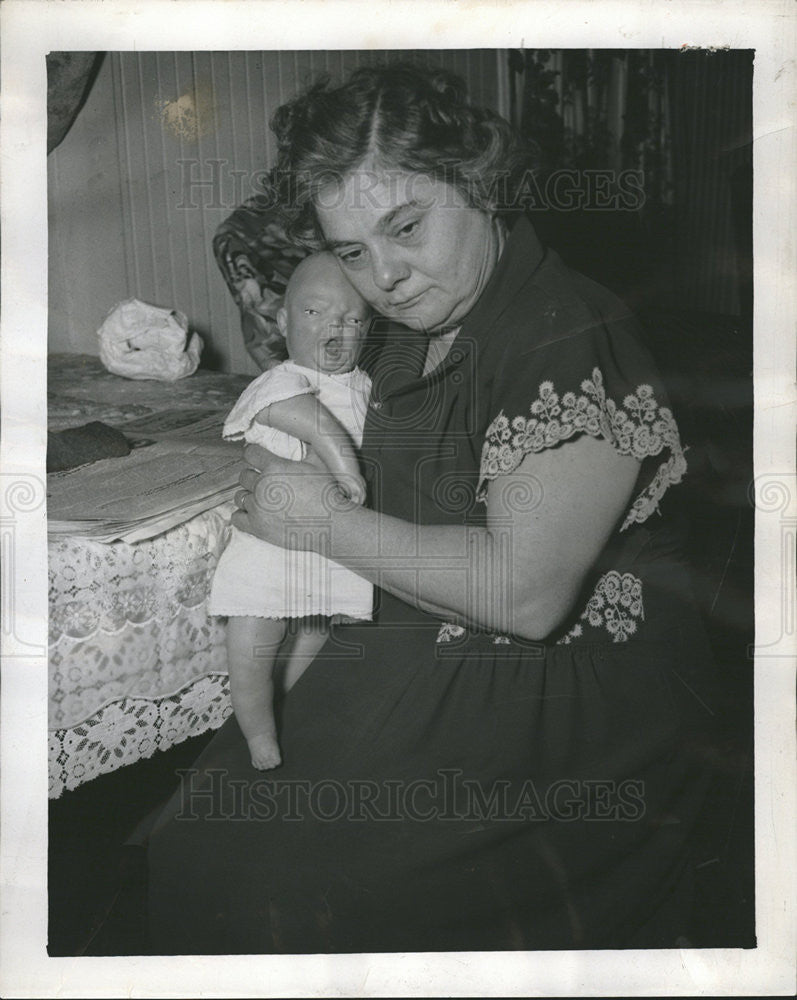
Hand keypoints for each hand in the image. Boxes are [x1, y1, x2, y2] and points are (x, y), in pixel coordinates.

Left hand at [231, 444, 355, 551]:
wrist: (334, 525)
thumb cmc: (329, 492)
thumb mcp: (320, 462)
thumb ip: (308, 444)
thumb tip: (305, 428)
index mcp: (274, 467)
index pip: (250, 453)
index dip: (255, 454)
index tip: (260, 459)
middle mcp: (262, 486)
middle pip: (243, 476)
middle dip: (253, 477)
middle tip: (265, 482)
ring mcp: (258, 508)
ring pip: (240, 497)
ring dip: (249, 496)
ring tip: (262, 499)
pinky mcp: (258, 528)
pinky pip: (237, 518)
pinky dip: (244, 515)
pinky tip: (255, 513)